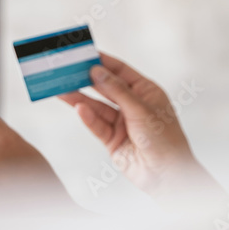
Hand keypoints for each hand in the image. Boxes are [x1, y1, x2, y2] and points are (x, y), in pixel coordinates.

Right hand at [59, 53, 222, 202]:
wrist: (167, 175)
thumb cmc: (165, 140)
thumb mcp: (141, 110)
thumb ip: (117, 90)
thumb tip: (97, 70)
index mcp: (145, 91)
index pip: (120, 71)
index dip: (103, 62)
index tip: (84, 54)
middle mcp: (132, 105)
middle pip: (105, 88)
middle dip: (86, 79)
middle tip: (66, 70)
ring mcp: (122, 122)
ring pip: (97, 106)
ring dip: (80, 98)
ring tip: (61, 89)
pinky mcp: (113, 139)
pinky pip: (97, 125)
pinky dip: (87, 117)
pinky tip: (77, 108)